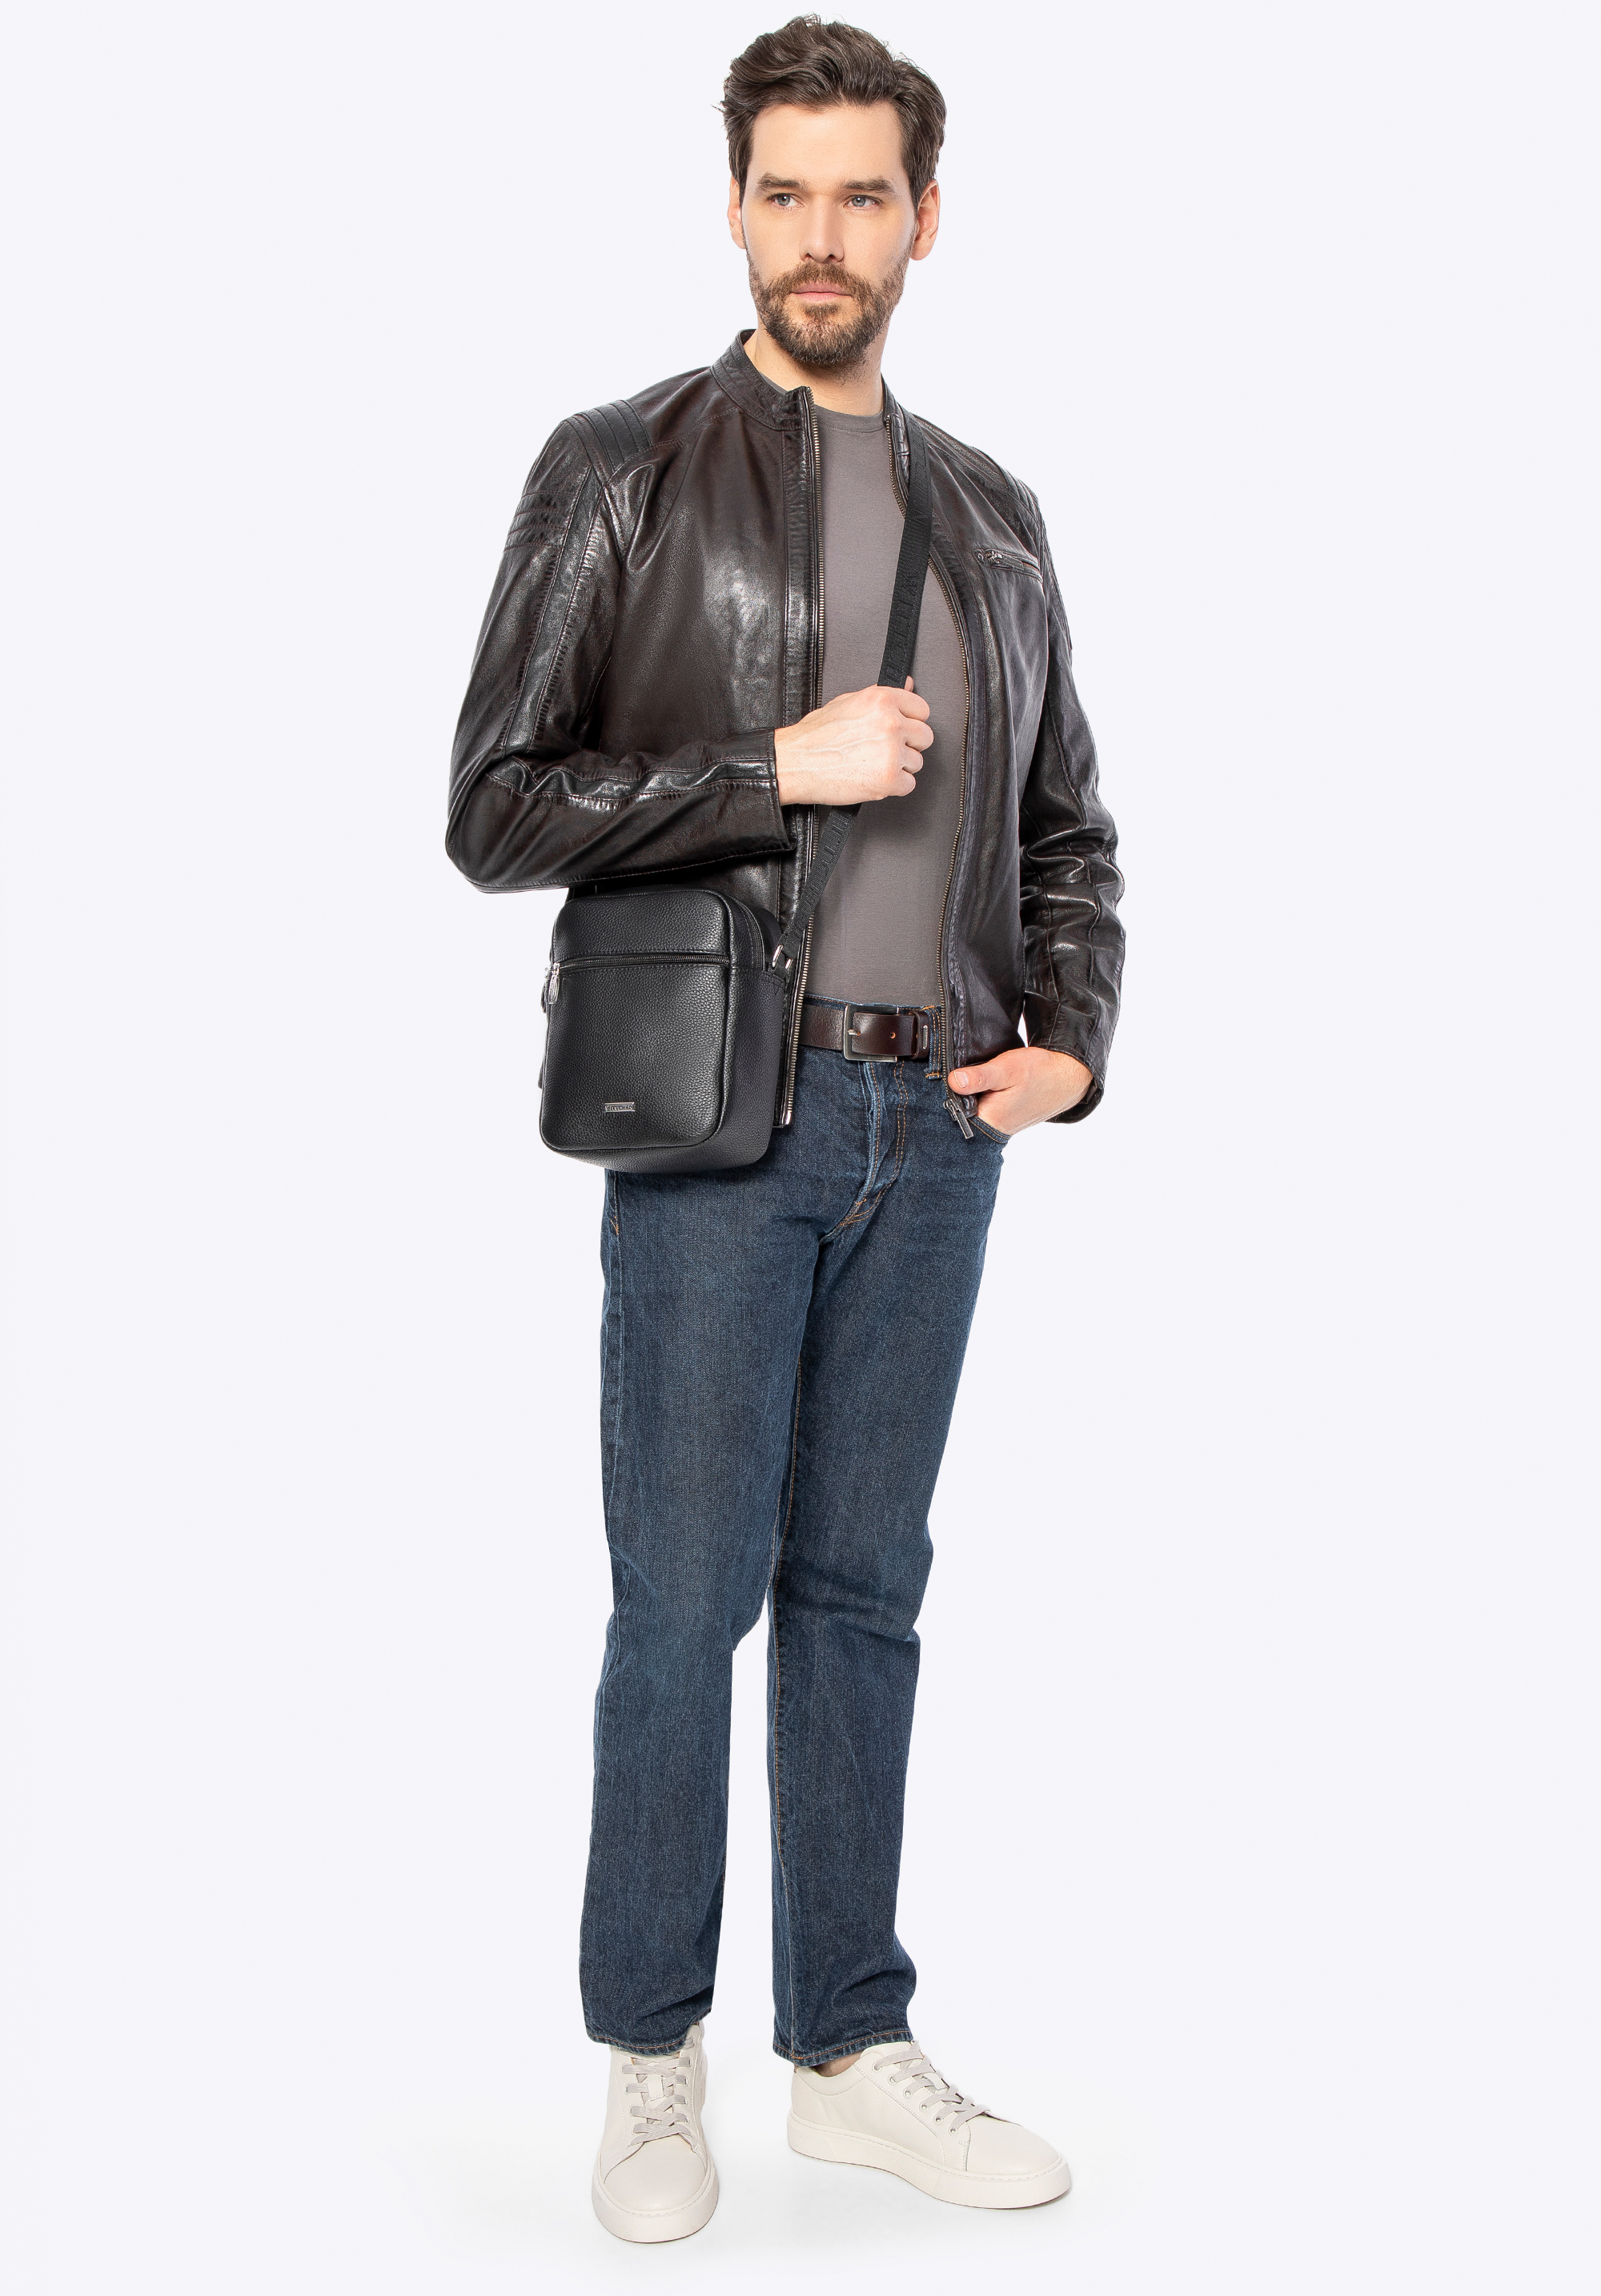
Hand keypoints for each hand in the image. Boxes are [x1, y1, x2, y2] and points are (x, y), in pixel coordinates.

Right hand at [774, 678, 931, 805]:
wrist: (794, 763)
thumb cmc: (815, 735)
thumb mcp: (848, 702)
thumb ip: (883, 697)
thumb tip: (910, 686)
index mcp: (882, 699)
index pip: (922, 710)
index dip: (911, 722)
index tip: (900, 730)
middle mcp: (890, 723)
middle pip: (925, 737)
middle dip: (908, 745)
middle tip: (884, 750)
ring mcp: (891, 752)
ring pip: (917, 763)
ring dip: (899, 767)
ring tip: (872, 765)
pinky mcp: (888, 780)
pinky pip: (909, 785)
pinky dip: (893, 787)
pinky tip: (872, 779)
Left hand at [948, 1047, 1094, 1134]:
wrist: (1067, 1076)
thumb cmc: (1040, 1072)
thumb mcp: (1007, 1068)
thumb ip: (981, 1077)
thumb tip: (954, 1081)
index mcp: (989, 1122)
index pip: (951, 1117)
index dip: (939, 1101)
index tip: (932, 1084)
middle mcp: (992, 1129)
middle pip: (958, 1115)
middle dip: (951, 1098)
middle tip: (947, 1078)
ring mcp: (997, 1125)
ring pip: (969, 1112)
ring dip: (964, 1098)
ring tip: (962, 1080)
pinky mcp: (1001, 1117)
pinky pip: (980, 1110)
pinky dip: (976, 1098)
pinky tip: (976, 1086)